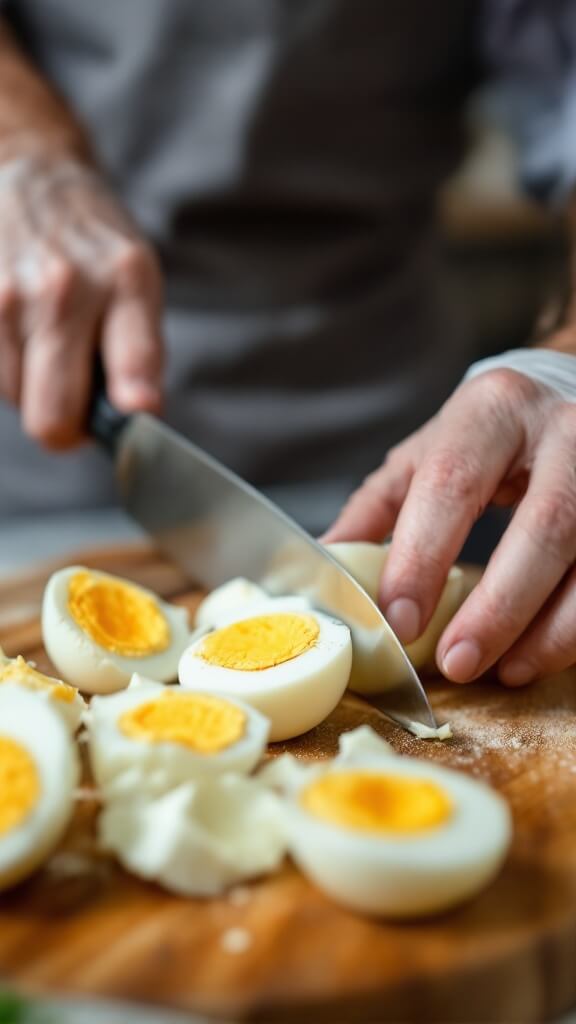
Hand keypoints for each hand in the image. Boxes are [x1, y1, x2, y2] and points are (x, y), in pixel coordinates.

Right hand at [0, 153, 162, 447]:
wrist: (33, 180)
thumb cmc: (95, 247)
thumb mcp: (139, 284)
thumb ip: (141, 355)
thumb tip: (135, 418)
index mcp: (125, 281)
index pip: (132, 365)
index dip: (132, 411)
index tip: (135, 415)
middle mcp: (65, 287)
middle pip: (55, 414)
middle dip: (69, 427)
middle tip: (79, 408)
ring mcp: (8, 295)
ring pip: (17, 400)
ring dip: (34, 389)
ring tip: (48, 344)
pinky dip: (8, 368)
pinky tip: (22, 334)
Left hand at [324, 367, 575, 684]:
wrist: (564, 393)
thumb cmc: (488, 435)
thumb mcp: (427, 453)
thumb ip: (378, 507)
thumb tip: (326, 563)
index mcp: (491, 411)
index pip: (453, 484)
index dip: (423, 558)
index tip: (399, 621)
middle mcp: (563, 431)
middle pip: (545, 526)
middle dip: (499, 608)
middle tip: (456, 663)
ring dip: (549, 631)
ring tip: (504, 672)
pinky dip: (574, 629)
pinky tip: (539, 655)